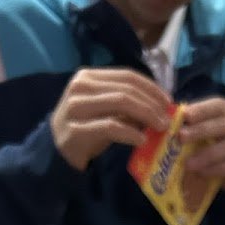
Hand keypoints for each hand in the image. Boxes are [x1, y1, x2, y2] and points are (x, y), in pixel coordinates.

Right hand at [51, 68, 170, 170]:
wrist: (56, 149)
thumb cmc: (85, 128)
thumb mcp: (105, 110)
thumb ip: (126, 104)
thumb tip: (159, 106)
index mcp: (89, 76)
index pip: (127, 75)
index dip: (151, 87)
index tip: (168, 101)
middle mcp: (82, 86)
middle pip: (126, 89)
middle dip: (152, 103)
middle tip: (168, 119)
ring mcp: (77, 106)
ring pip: (121, 103)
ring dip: (146, 115)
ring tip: (160, 128)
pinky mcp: (77, 129)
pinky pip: (111, 127)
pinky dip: (130, 132)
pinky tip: (142, 139)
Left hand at [180, 98, 224, 193]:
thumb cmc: (217, 153)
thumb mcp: (205, 138)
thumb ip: (195, 128)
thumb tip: (174, 121)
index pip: (221, 105)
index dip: (202, 110)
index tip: (184, 116)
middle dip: (201, 131)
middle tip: (181, 139)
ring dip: (208, 155)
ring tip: (189, 164)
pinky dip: (218, 170)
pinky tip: (203, 174)